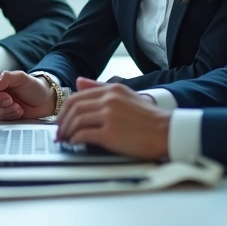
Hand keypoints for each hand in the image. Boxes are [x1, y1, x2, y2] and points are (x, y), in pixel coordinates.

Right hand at [0, 70, 55, 119]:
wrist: (45, 100)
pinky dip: (10, 115)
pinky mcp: (5, 115)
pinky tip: (19, 111)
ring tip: (17, 106)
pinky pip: (1, 119)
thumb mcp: (21, 77)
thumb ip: (7, 77)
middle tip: (11, 100)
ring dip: (6, 110)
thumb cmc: (33, 87)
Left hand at [54, 78, 169, 159]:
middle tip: (58, 132)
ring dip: (67, 131)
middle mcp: (109, 100)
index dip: (64, 110)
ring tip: (65, 139)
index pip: (77, 96)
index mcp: (112, 90)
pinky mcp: (111, 133)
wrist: (168, 132)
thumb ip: (101, 88)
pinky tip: (75, 143)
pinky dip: (75, 139)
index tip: (61, 120)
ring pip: (77, 120)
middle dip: (62, 121)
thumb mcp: (126, 95)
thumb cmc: (149, 118)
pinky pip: (84, 135)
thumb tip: (78, 81)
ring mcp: (110, 116)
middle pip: (73, 108)